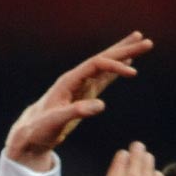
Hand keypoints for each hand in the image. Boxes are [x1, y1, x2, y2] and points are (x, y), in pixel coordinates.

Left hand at [4, 32, 152, 170]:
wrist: (29, 135)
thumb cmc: (39, 129)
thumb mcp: (56, 122)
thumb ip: (77, 112)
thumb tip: (100, 106)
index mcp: (68, 81)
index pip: (96, 65)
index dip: (115, 66)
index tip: (133, 73)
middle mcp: (76, 78)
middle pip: (103, 58)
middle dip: (124, 49)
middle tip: (146, 40)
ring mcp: (81, 86)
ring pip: (105, 65)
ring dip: (123, 54)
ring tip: (140, 42)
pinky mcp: (85, 95)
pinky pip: (104, 78)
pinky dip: (117, 69)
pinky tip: (128, 63)